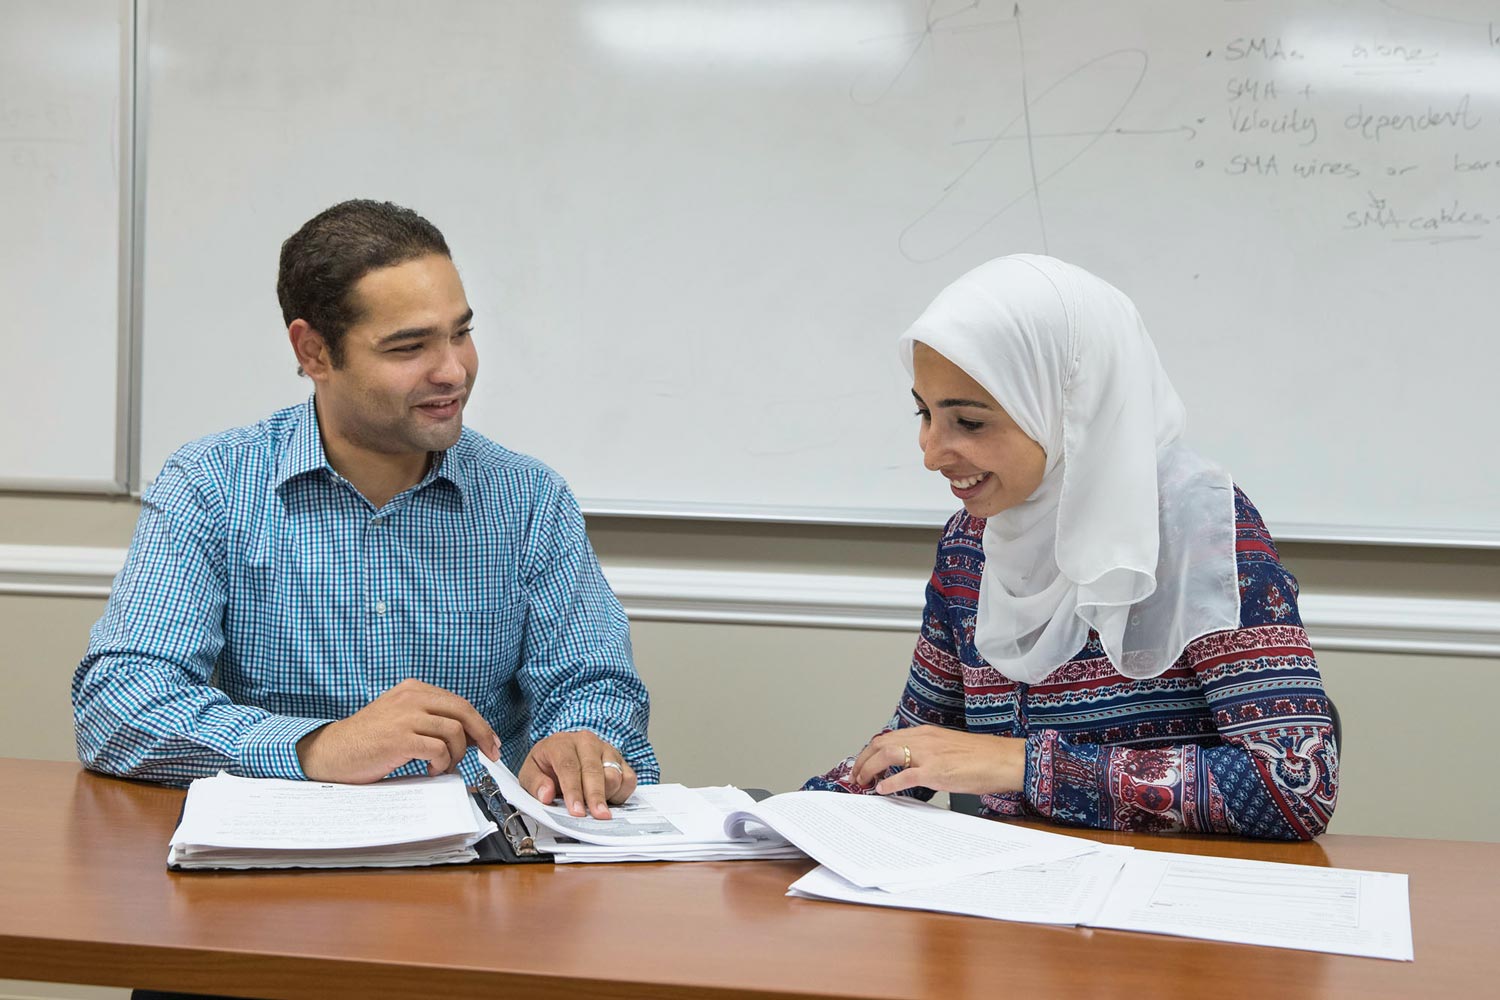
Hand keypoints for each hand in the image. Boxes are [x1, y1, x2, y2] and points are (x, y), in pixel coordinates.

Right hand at [296, 679, 499, 782]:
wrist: (331, 751)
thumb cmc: (366, 740)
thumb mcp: (399, 717)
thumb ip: (428, 718)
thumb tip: (466, 735)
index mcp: (413, 689)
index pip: (458, 702)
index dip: (479, 723)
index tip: (490, 741)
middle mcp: (411, 697)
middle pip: (463, 711)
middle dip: (482, 735)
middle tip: (490, 754)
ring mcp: (405, 717)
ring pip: (454, 732)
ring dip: (456, 755)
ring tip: (443, 766)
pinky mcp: (400, 739)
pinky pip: (438, 749)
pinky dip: (442, 763)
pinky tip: (431, 770)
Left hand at [519, 730, 635, 819]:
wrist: (563, 750)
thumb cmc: (547, 764)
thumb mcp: (531, 772)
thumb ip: (535, 784)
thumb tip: (546, 795)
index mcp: (561, 743)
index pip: (569, 767)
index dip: (573, 791)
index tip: (576, 811)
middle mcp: (586, 742)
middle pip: (594, 771)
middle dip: (595, 796)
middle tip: (597, 816)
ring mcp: (606, 749)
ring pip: (614, 775)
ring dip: (607, 795)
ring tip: (594, 806)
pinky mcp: (621, 760)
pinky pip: (629, 779)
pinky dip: (621, 793)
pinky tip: (609, 799)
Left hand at [850, 725, 1025, 796]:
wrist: (1005, 759)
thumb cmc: (983, 757)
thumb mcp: (949, 749)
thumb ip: (928, 754)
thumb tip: (911, 769)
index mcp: (927, 733)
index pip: (888, 738)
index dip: (870, 751)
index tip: (863, 763)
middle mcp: (924, 739)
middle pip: (881, 744)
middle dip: (863, 760)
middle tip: (855, 776)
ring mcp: (930, 755)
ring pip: (887, 755)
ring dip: (869, 769)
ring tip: (862, 782)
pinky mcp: (937, 771)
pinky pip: (905, 776)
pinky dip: (890, 783)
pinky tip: (882, 790)